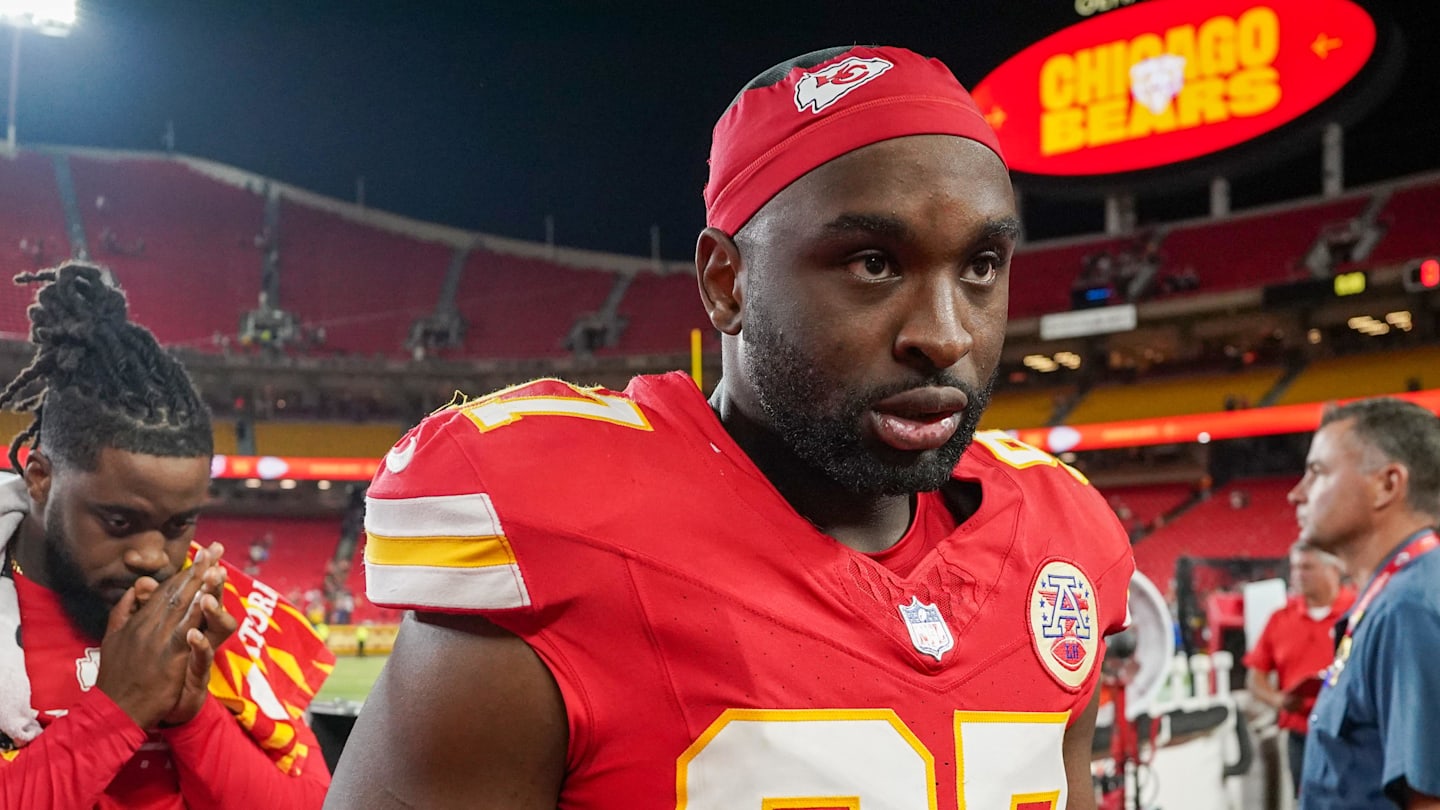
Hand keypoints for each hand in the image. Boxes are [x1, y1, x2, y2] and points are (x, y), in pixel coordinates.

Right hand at [95, 543, 225, 729]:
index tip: (202, 555)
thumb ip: (122, 612)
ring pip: (183, 607)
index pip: (166, 590)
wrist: (113, 708)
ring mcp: (158, 640)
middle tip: (217, 549)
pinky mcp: (168, 657)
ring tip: (217, 566)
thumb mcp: (112, 639)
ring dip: (202, 585)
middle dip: (199, 569)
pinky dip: (197, 617)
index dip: (186, 572)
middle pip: (178, 592)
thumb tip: (133, 589)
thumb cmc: (115, 677)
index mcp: (138, 620)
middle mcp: (148, 625)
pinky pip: (186, 632)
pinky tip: (209, 602)